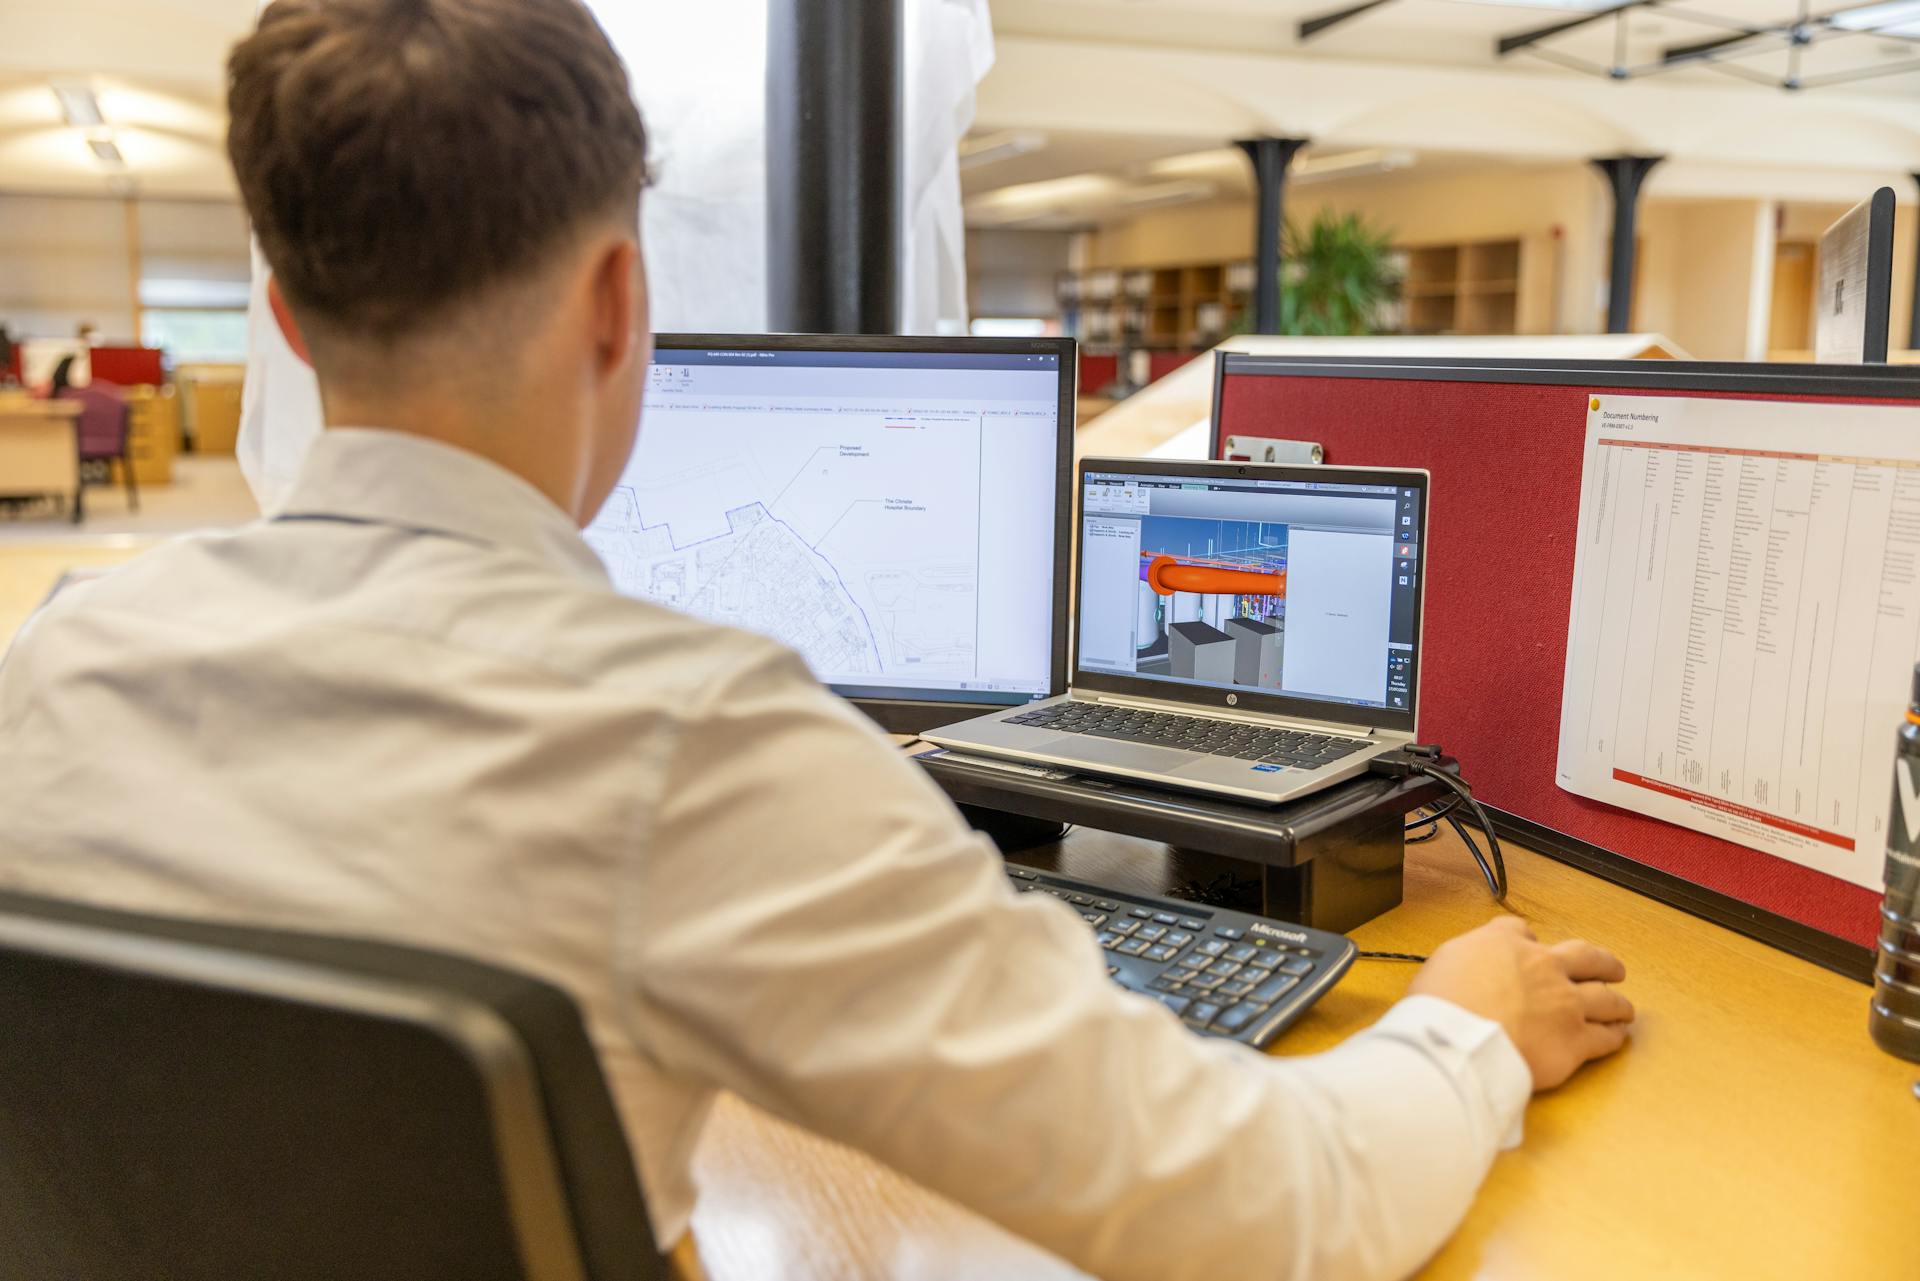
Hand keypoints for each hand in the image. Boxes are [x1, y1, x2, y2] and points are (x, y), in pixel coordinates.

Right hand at [1408, 914, 1632, 1090]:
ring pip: (1606, 998)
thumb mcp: (1442, 961)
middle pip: (1587, 957)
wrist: (1458, 1041)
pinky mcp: (1575, 1042)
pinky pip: (1605, 1038)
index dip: (1529, 939)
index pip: (1522, 931)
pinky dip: (1613, 1036)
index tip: (1532, 945)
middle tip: (1612, 968)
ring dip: (1617, 1002)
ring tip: (1623, 1007)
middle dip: (1602, 962)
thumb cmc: (1441, 1006)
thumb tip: (1472, 963)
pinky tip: (1615, 1036)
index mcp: (1506, 945)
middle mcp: (1544, 969)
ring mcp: (1565, 1005)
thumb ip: (1466, 956)